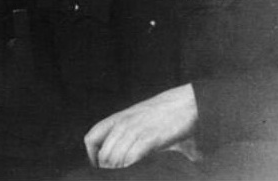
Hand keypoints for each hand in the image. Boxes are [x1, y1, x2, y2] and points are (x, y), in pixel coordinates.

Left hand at [84, 83, 198, 168]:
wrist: (185, 103)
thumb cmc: (164, 114)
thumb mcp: (139, 119)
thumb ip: (130, 135)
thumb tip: (127, 157)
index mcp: (116, 119)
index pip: (91, 139)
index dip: (92, 157)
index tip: (100, 169)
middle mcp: (122, 124)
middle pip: (103, 154)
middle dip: (108, 169)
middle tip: (118, 176)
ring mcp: (135, 131)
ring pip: (115, 158)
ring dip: (119, 170)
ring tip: (127, 176)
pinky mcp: (149, 138)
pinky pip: (131, 157)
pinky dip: (130, 167)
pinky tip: (137, 171)